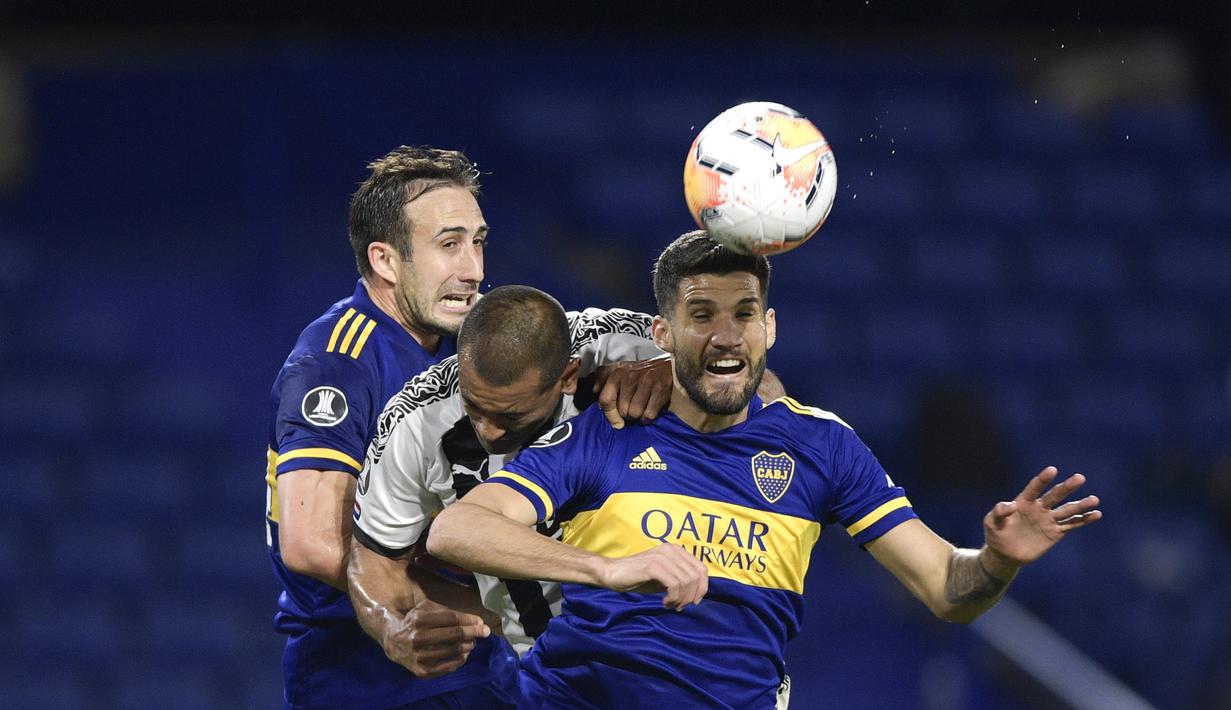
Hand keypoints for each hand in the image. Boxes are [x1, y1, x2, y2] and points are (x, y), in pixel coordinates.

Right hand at [380, 598, 490, 677]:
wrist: (394, 642)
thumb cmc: (415, 622)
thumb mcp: (426, 609)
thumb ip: (448, 612)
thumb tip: (475, 621)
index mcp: (419, 620)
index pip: (451, 619)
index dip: (469, 620)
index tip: (481, 621)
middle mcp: (418, 639)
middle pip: (455, 635)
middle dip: (474, 632)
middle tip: (486, 631)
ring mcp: (420, 657)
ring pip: (454, 651)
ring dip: (469, 645)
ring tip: (472, 642)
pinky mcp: (423, 672)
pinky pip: (450, 666)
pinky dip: (461, 659)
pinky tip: (464, 653)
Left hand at [593, 358, 672, 428]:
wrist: (667, 366)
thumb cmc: (641, 372)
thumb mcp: (620, 369)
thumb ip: (603, 377)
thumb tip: (594, 390)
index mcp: (617, 373)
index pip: (605, 400)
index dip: (609, 415)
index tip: (615, 421)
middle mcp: (630, 376)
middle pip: (622, 411)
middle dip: (627, 414)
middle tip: (633, 408)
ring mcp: (646, 382)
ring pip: (635, 414)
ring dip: (639, 416)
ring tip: (642, 408)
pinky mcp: (660, 389)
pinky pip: (649, 414)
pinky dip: (649, 417)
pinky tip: (650, 409)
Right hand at [598, 543, 707, 610]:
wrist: (613, 573)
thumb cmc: (638, 576)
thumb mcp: (664, 577)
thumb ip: (680, 579)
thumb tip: (697, 593)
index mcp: (676, 550)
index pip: (702, 569)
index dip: (702, 588)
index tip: (693, 602)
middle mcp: (671, 550)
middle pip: (696, 576)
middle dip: (691, 596)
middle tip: (679, 606)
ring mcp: (662, 557)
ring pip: (686, 582)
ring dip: (681, 599)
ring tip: (671, 604)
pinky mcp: (653, 566)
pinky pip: (674, 585)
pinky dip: (673, 598)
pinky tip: (664, 602)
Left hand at [983, 466, 1101, 568]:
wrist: (1005, 554)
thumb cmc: (996, 534)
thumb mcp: (991, 522)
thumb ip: (998, 512)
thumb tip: (1010, 505)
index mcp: (1023, 501)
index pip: (1034, 488)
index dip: (1043, 479)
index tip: (1053, 470)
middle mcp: (1039, 507)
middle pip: (1055, 495)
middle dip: (1067, 487)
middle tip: (1080, 478)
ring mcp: (1048, 519)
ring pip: (1067, 510)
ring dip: (1081, 505)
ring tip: (1094, 499)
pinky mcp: (1056, 532)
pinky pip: (1072, 524)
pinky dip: (1084, 520)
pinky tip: (1096, 514)